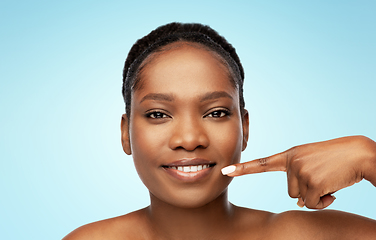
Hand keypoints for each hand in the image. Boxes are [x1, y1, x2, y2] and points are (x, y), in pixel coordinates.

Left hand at [221, 136, 375, 208]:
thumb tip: (297, 204)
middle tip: (322, 178)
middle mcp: (292, 162)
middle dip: (306, 191)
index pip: (262, 163)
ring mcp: (300, 172)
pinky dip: (323, 202)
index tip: (225, 171)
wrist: (358, 153)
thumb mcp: (312, 164)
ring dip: (316, 196)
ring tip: (328, 181)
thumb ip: (299, 178)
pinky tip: (333, 189)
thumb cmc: (336, 159)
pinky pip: (312, 204)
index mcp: (290, 155)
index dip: (243, 168)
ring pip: (300, 199)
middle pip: (290, 191)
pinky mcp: (311, 183)